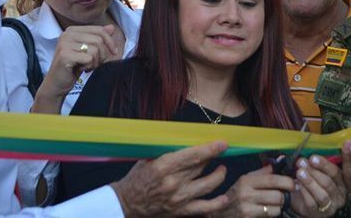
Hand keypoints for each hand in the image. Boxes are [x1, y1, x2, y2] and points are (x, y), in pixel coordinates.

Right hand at [42, 24, 119, 97]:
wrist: (56, 84)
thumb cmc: (73, 67)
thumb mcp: (88, 51)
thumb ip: (98, 38)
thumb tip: (112, 27)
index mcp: (73, 30)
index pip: (99, 30)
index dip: (110, 42)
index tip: (114, 52)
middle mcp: (67, 34)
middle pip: (99, 40)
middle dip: (102, 55)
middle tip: (94, 63)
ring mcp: (65, 43)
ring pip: (95, 49)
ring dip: (95, 62)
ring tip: (86, 66)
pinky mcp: (65, 55)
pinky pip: (89, 58)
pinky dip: (89, 66)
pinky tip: (80, 69)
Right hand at [111, 141, 229, 216]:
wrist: (126, 204)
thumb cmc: (137, 178)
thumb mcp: (148, 159)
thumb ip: (168, 151)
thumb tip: (189, 139)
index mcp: (163, 166)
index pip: (193, 155)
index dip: (211, 148)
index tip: (223, 143)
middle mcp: (173, 183)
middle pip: (202, 167)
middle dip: (214, 158)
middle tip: (219, 152)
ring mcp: (179, 199)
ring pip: (208, 186)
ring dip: (219, 176)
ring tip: (221, 170)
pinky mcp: (180, 211)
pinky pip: (204, 208)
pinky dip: (217, 203)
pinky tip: (224, 197)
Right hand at [222, 165, 293, 216]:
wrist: (221, 213)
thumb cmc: (236, 194)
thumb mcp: (246, 180)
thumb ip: (263, 172)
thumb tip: (280, 161)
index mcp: (246, 181)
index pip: (272, 180)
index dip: (286, 181)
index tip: (294, 183)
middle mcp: (246, 194)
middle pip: (277, 196)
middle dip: (285, 196)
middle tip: (285, 196)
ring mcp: (247, 209)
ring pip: (276, 208)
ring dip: (278, 207)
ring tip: (273, 204)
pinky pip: (270, 216)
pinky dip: (272, 214)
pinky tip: (266, 211)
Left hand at [291, 155, 345, 216]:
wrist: (302, 204)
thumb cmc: (311, 186)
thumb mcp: (315, 174)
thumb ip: (313, 165)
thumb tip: (304, 157)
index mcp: (340, 183)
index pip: (335, 173)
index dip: (324, 164)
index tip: (312, 158)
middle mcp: (338, 196)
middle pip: (328, 183)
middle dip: (314, 172)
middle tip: (302, 163)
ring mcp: (329, 207)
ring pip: (322, 195)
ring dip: (309, 182)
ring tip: (300, 173)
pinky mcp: (318, 214)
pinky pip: (311, 203)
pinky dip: (304, 193)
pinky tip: (297, 185)